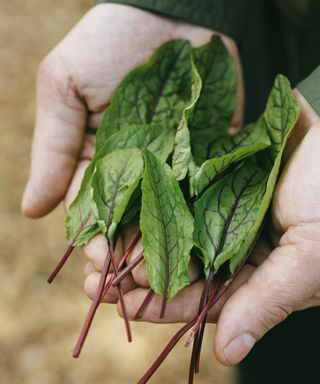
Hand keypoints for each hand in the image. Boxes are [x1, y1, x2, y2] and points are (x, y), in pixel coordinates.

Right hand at [21, 3, 241, 269]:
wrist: (174, 14)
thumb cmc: (112, 44)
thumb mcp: (66, 87)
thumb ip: (53, 147)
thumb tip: (31, 211)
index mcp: (98, 162)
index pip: (93, 213)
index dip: (95, 242)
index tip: (99, 266)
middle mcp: (136, 172)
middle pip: (131, 226)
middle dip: (130, 258)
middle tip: (132, 287)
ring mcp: (173, 169)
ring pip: (166, 221)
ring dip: (164, 252)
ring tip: (165, 282)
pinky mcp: (208, 160)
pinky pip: (203, 198)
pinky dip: (201, 224)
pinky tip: (200, 251)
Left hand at [85, 90, 319, 365]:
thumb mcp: (308, 258)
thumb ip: (268, 300)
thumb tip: (227, 353)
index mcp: (250, 271)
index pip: (197, 299)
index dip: (158, 305)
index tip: (121, 305)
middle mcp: (227, 241)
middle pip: (173, 265)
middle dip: (133, 275)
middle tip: (93, 280)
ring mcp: (217, 206)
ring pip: (167, 229)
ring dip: (132, 239)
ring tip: (93, 248)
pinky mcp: (211, 173)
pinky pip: (173, 186)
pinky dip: (146, 196)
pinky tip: (118, 202)